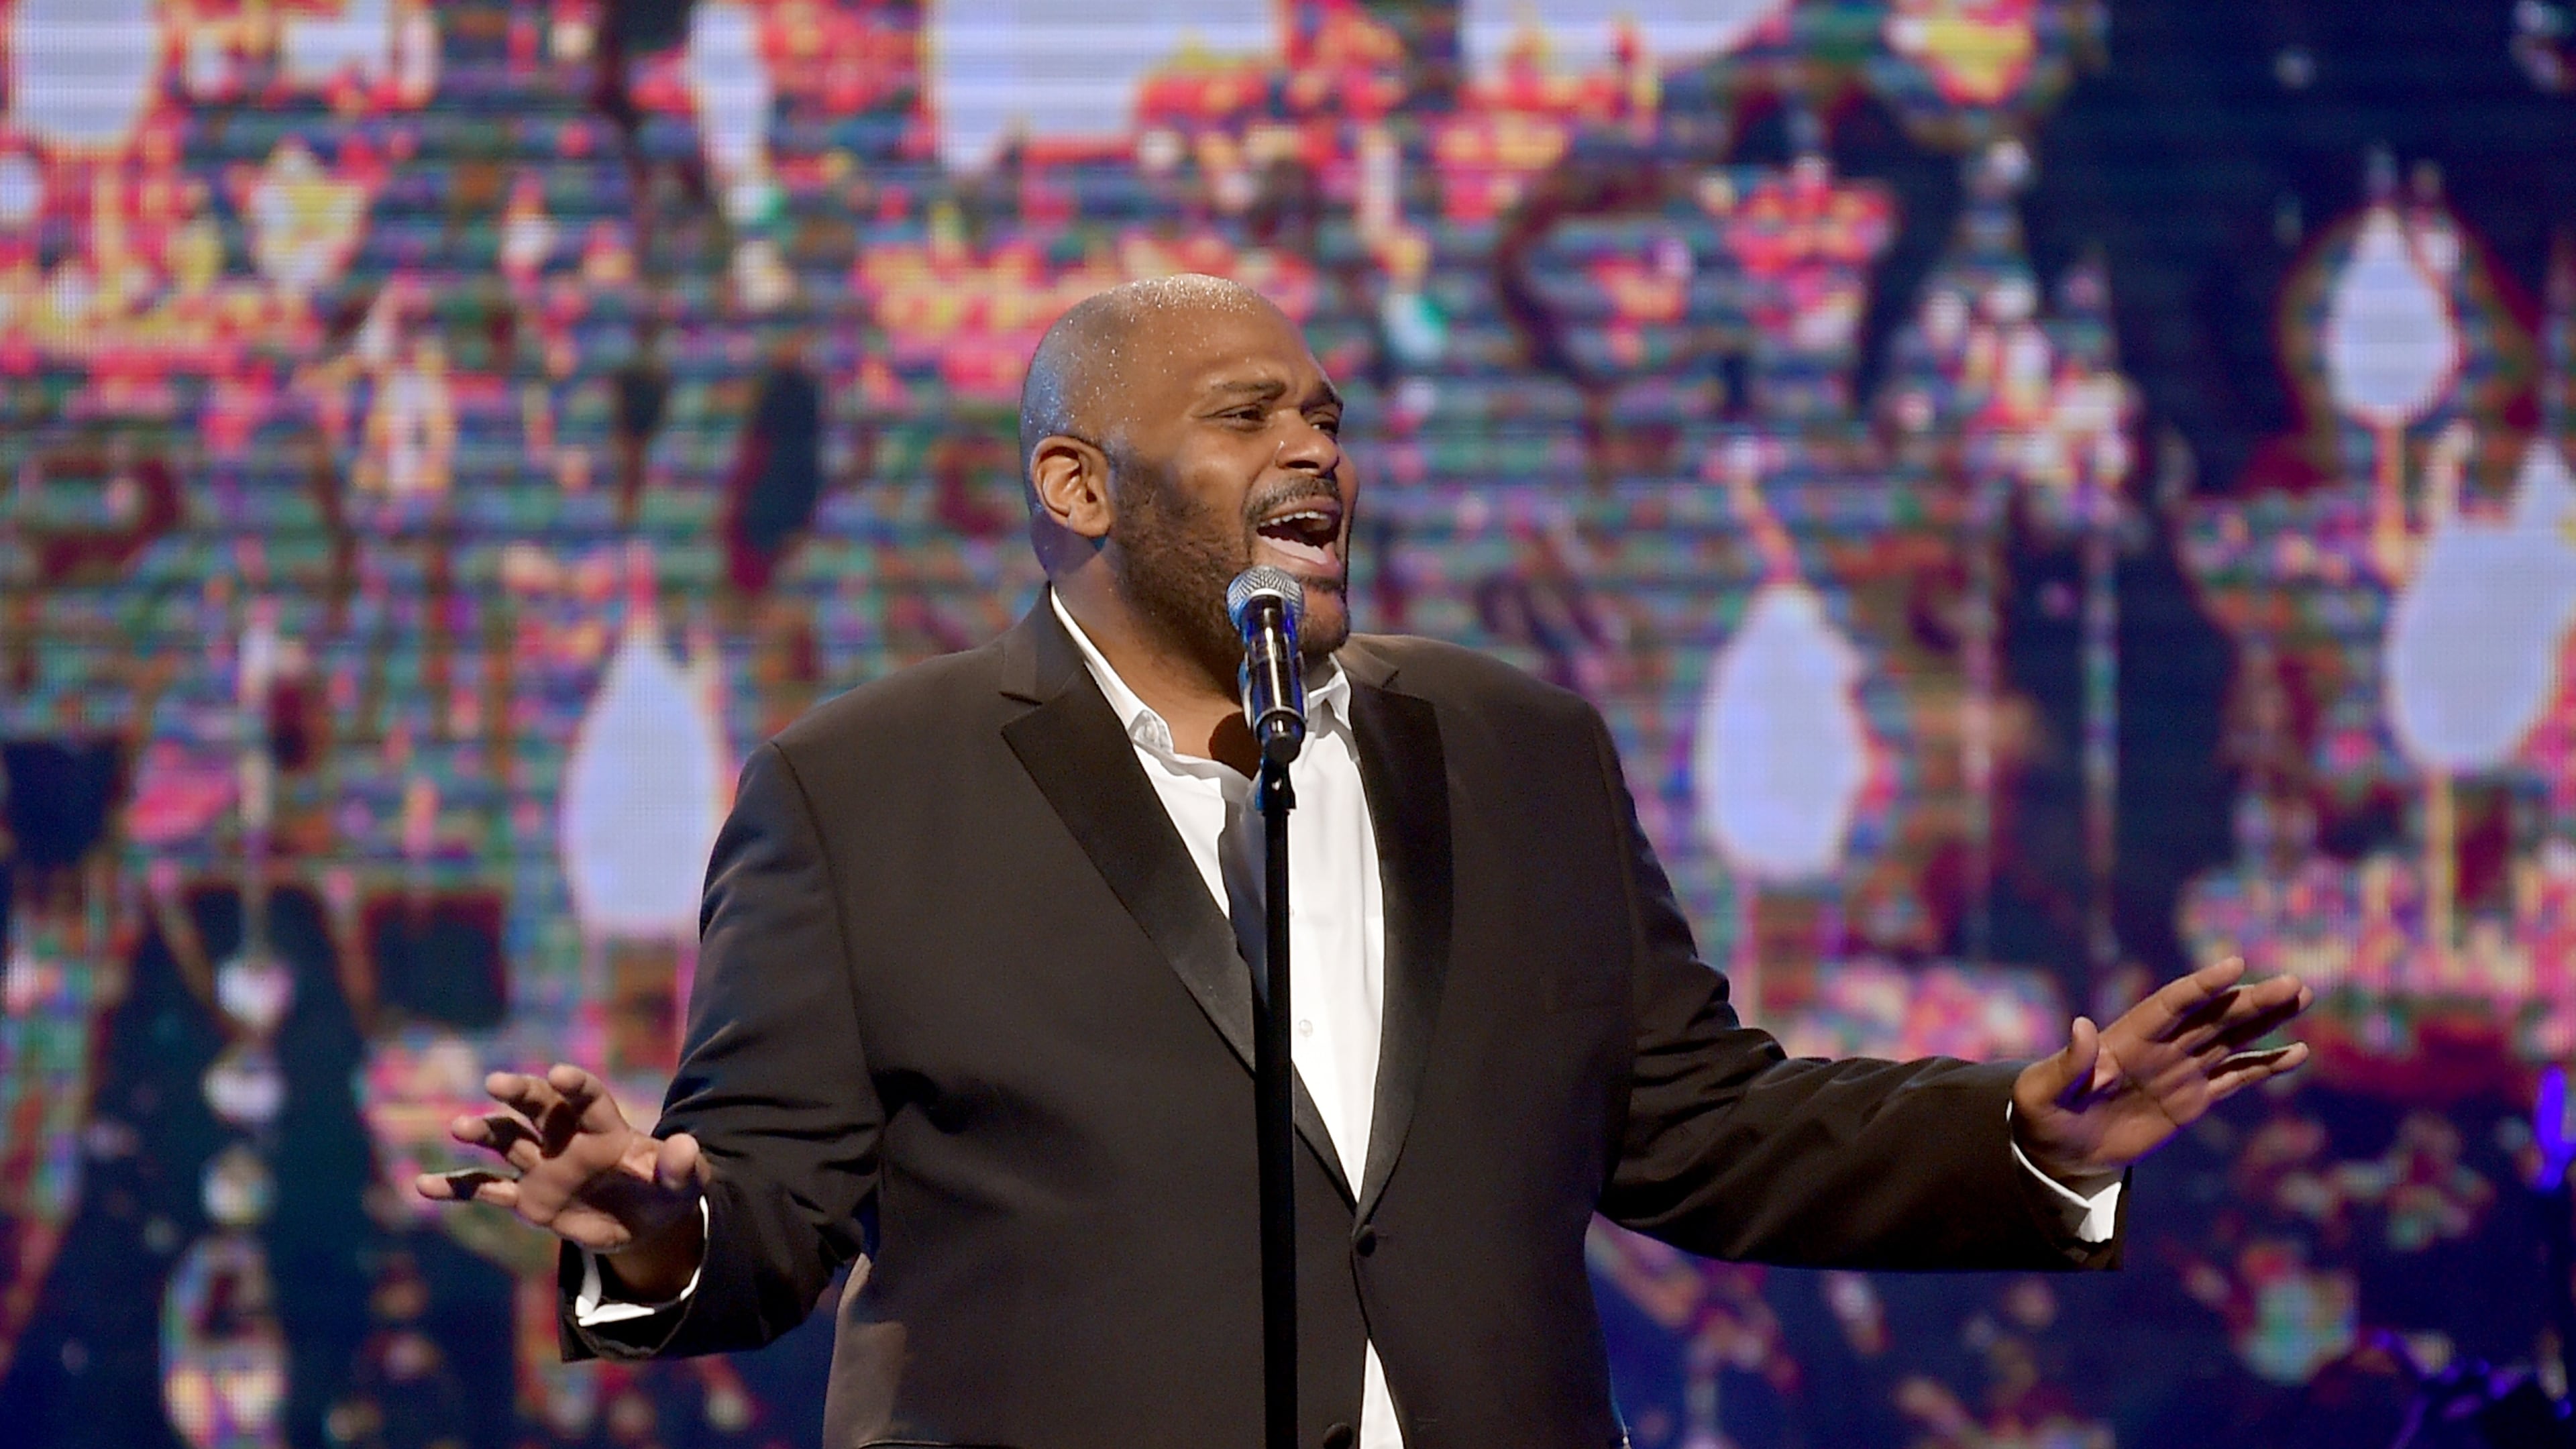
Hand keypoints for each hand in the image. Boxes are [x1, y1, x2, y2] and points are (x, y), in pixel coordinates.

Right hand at [414, 1063, 706, 1298]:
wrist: (645, 1223)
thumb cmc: (667, 1192)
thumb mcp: (686, 1183)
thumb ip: (682, 1166)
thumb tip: (688, 1146)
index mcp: (606, 1129)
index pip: (589, 1099)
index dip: (576, 1086)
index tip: (560, 1073)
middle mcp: (568, 1140)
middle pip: (540, 1108)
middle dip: (520, 1093)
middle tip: (498, 1082)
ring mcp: (543, 1167)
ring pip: (507, 1142)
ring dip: (484, 1132)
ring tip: (459, 1127)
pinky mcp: (528, 1199)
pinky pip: (486, 1190)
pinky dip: (457, 1188)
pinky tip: (423, 1185)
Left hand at [2012, 958, 2312, 1188]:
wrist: (2057, 1149)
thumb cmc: (2042, 1114)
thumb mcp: (2042, 1092)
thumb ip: (2068, 1063)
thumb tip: (2081, 1025)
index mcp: (2126, 1039)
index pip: (2170, 1005)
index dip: (2201, 986)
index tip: (2234, 965)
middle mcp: (2160, 1047)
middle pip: (2213, 1017)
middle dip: (2252, 1000)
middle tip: (2293, 983)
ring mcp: (2180, 1071)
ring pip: (2231, 1038)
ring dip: (2266, 1020)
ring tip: (2301, 996)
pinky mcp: (2192, 1100)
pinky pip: (2235, 1078)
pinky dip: (2265, 1066)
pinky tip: (2297, 1053)